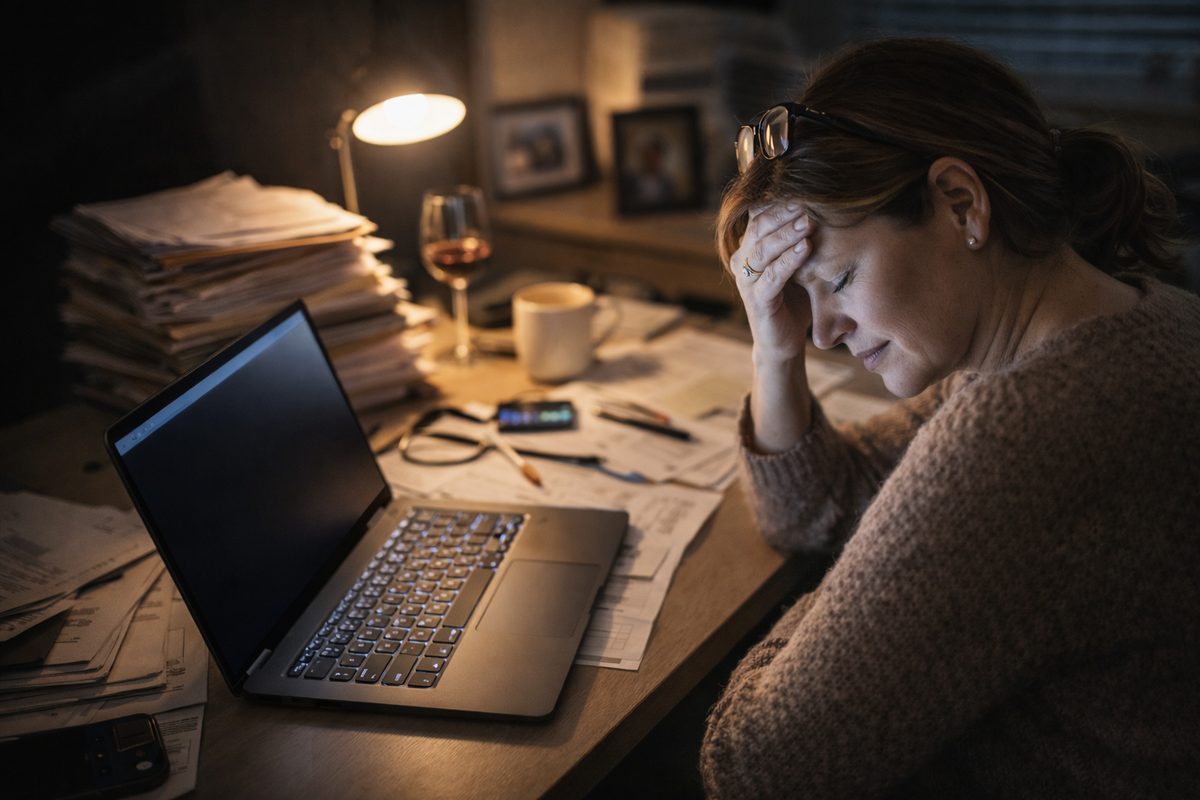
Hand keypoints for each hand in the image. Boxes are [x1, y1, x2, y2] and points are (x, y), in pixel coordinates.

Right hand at [730, 202, 814, 364]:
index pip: (758, 217)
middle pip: (758, 229)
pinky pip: (771, 277)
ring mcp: (747, 282)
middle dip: (783, 214)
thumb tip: (822, 205)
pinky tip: (805, 248)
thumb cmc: (793, 299)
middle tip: (807, 201)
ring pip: (762, 251)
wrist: (783, 340)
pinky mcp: (757, 301)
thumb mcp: (796, 263)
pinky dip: (788, 261)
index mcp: (749, 248)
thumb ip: (799, 239)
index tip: (804, 190)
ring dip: (786, 234)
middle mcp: (742, 262)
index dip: (778, 203)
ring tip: (808, 222)